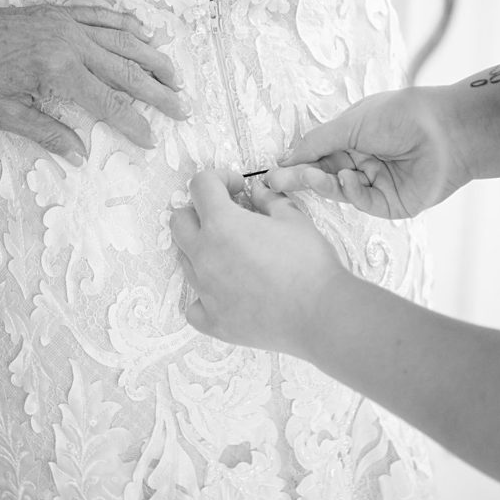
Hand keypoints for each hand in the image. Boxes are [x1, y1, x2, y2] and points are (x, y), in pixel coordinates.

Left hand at [0, 3, 190, 162]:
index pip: (109, 102)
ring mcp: (66, 23)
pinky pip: (102, 14)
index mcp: (57, 71)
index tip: (151, 138)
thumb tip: (79, 152)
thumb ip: (47, 132)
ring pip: (123, 39)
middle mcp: (69, 42)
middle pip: (127, 69)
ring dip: (153, 57)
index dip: (134, 122)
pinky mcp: (58, 11)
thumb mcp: (6, 113)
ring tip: (175, 75)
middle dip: (158, 91)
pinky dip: (126, 24)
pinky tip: (144, 33)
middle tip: (182, 106)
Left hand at [170, 169, 346, 352]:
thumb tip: (258, 192)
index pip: (201, 185)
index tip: (237, 188)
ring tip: (235, 256)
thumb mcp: (294, 219)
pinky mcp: (212, 320)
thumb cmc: (310, 264)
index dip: (220, 178)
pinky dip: (205, 296)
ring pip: (186, 260)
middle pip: (179, 221)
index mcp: (222, 224)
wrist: (320, 313)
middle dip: (199, 211)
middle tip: (228, 217)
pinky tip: (226, 293)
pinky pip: (194, 305)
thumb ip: (269, 200)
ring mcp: (205, 291)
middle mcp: (205, 255)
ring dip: (204, 251)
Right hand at [265, 86, 471, 217]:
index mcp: (352, 139)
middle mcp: (362, 162)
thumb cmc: (402, 116)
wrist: (447, 132)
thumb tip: (287, 157)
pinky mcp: (390, 204)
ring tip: (309, 177)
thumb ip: (317, 142)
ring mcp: (376, 184)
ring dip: (322, 184)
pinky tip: (350, 178)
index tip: (271, 172)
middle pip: (323, 175)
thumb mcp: (351, 123)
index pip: (316, 155)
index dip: (295, 163)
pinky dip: (351, 191)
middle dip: (300, 178)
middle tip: (275, 184)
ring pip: (339, 191)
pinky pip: (361, 202)